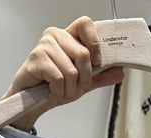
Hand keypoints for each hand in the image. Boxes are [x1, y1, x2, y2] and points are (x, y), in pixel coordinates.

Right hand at [2, 16, 124, 131]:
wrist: (31, 101)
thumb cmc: (52, 86)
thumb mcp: (82, 82)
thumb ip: (100, 76)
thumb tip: (120, 72)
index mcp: (68, 36)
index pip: (86, 24)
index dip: (95, 43)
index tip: (97, 62)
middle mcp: (56, 36)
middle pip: (83, 54)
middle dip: (84, 79)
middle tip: (75, 88)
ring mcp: (45, 45)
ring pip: (71, 70)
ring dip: (70, 89)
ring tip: (61, 91)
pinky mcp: (36, 58)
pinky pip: (59, 78)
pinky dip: (58, 91)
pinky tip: (52, 92)